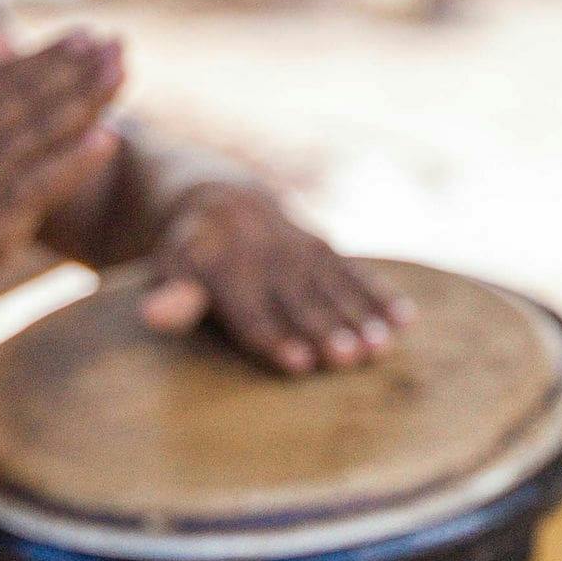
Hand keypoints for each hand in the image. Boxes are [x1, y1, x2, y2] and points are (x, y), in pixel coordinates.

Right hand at [0, 30, 124, 355]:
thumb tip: (0, 36)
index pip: (1, 78)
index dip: (47, 54)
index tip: (88, 34)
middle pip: (25, 98)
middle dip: (75, 69)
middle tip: (118, 44)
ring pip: (39, 134)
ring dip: (86, 101)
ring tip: (122, 73)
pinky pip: (42, 185)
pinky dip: (76, 162)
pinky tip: (109, 140)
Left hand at [136, 186, 410, 374]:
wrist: (219, 198)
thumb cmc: (188, 260)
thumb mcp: (168, 273)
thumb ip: (172, 298)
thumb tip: (155, 316)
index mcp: (219, 262)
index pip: (249, 308)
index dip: (273, 336)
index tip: (297, 362)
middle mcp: (263, 251)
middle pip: (297, 299)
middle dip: (324, 329)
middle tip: (348, 358)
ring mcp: (297, 246)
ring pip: (332, 286)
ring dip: (359, 317)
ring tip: (379, 348)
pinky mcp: (323, 246)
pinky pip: (355, 271)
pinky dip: (381, 294)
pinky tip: (406, 320)